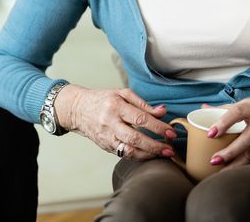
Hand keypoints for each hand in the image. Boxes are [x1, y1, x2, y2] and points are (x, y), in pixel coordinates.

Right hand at [56, 85, 176, 159]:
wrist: (78, 109)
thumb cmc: (103, 99)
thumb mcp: (122, 94)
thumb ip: (143, 103)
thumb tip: (162, 111)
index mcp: (115, 106)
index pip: (140, 118)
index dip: (158, 127)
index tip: (171, 132)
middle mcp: (110, 123)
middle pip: (135, 138)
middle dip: (155, 145)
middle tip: (170, 148)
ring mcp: (106, 137)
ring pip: (129, 150)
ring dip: (148, 154)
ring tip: (163, 154)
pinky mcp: (105, 146)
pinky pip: (124, 154)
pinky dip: (138, 156)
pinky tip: (150, 154)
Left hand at [205, 89, 249, 167]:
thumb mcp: (248, 102)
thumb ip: (226, 108)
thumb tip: (203, 109)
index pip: (236, 113)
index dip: (223, 123)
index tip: (211, 133)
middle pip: (244, 139)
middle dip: (229, 152)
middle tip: (213, 160)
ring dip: (235, 165)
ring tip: (219, 173)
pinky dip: (246, 168)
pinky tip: (235, 175)